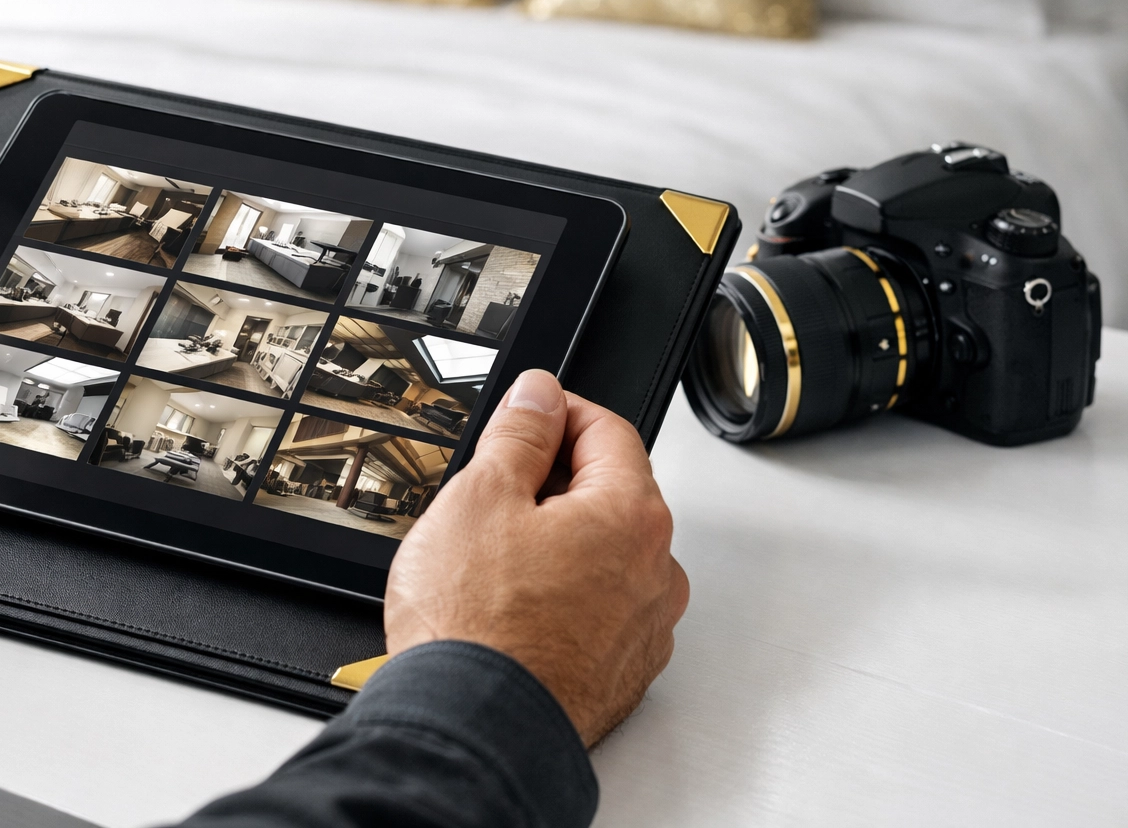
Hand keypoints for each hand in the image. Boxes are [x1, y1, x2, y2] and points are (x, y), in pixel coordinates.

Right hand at [385, 370, 688, 746]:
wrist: (472, 731)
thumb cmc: (478, 629)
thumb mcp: (480, 497)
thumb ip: (518, 434)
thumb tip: (538, 396)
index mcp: (631, 516)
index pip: (608, 430)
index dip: (557, 411)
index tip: (527, 413)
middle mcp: (654, 573)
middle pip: (609, 495)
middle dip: (553, 483)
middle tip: (493, 493)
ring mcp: (642, 630)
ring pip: (602, 558)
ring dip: (558, 545)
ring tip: (492, 563)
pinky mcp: (620, 675)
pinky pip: (596, 612)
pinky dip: (561, 600)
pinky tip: (509, 610)